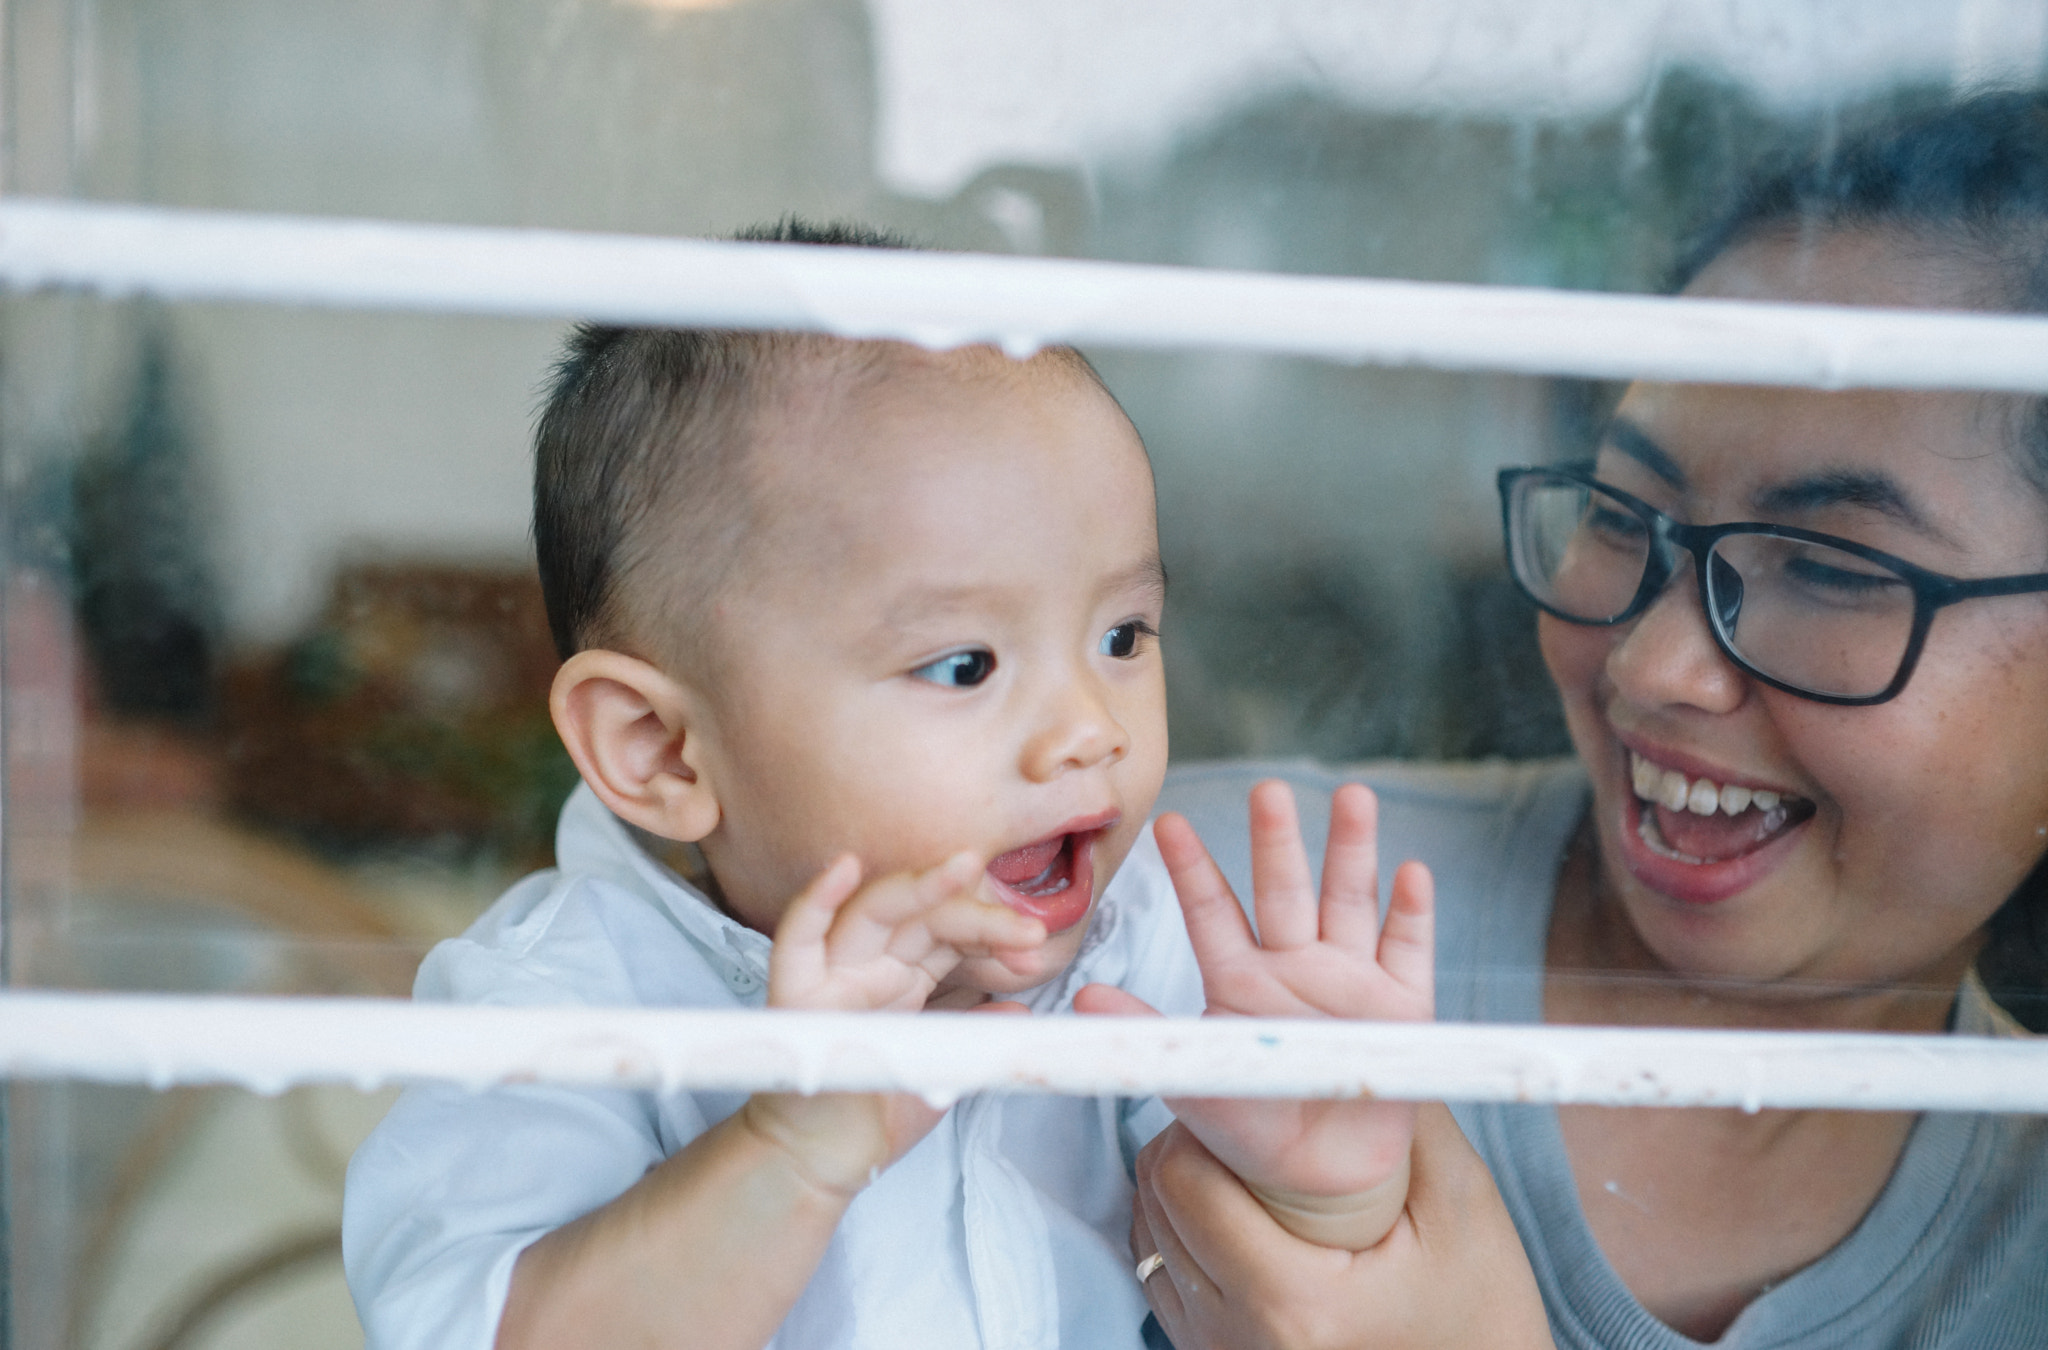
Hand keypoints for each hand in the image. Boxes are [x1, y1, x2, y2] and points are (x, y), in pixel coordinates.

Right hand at [745, 853, 1045, 1193]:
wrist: (824, 1166)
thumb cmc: (873, 1116)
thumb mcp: (943, 1069)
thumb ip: (976, 1035)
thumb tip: (1020, 1010)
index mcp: (903, 975)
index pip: (950, 932)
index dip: (993, 931)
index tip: (1034, 947)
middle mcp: (868, 965)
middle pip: (921, 915)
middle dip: (973, 907)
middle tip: (1026, 923)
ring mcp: (830, 975)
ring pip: (873, 912)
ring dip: (918, 886)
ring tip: (966, 867)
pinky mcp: (794, 997)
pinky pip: (796, 940)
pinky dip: (815, 901)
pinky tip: (844, 869)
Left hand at [1122, 781, 1434, 1226]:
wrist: (1316, 1174)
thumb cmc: (1245, 1116)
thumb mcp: (1190, 1075)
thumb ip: (1143, 1033)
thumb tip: (1081, 1002)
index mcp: (1237, 975)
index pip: (1211, 912)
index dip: (1191, 869)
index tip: (1168, 824)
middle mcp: (1293, 961)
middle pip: (1284, 890)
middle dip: (1276, 841)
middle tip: (1266, 790)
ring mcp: (1350, 976)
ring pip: (1350, 900)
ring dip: (1352, 851)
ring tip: (1351, 798)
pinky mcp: (1403, 1005)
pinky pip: (1408, 950)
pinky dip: (1411, 913)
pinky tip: (1412, 873)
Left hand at [1128, 1110, 1554, 1349]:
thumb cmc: (1481, 1320)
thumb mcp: (1460, 1204)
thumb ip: (1398, 1113)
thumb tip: (1337, 1030)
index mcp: (1292, 1302)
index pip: (1183, 1176)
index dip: (1207, 1115)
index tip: (1247, 1093)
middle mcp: (1235, 1336)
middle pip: (1156, 1193)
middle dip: (1197, 1139)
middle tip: (1260, 1124)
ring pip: (1148, 1227)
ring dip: (1190, 1181)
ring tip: (1258, 1172)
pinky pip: (1160, 1268)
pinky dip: (1189, 1226)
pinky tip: (1247, 1216)